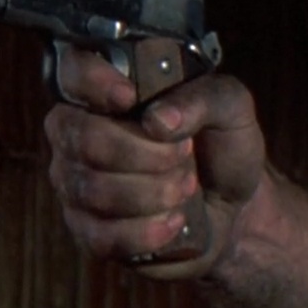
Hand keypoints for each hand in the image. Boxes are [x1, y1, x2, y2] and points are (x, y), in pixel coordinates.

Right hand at [44, 43, 268, 279]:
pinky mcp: (88, 230)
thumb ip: (204, 98)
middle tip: (185, 155)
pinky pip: (102, 236)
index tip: (131, 97)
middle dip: (144, 152)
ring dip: (154, 192)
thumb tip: (159, 119)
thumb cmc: (221, 149)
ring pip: (93, 189)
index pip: (72, 72)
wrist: (235, 207)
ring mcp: (77, 184)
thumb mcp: (232, 111)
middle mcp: (79, 135)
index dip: (95, 82)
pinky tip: (176, 221)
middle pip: (82, 138)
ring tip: (186, 187)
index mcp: (107, 94)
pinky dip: (148, 231)